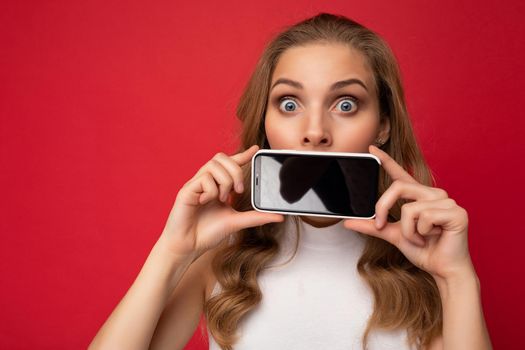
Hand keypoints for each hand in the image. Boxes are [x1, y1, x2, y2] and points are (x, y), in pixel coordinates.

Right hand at [160, 145, 283, 256]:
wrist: (187, 247)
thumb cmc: (207, 233)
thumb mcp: (237, 222)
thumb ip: (256, 217)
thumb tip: (279, 216)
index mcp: (216, 185)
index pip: (230, 164)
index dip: (243, 155)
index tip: (256, 150)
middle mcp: (205, 181)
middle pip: (222, 158)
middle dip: (236, 171)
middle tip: (238, 190)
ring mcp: (195, 184)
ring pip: (214, 165)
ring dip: (224, 181)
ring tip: (221, 198)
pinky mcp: (186, 190)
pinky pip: (204, 179)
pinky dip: (211, 191)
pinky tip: (206, 203)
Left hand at [343, 145, 473, 280]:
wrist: (442, 270)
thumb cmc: (423, 250)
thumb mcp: (393, 235)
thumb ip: (372, 227)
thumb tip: (348, 222)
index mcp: (419, 196)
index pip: (400, 175)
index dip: (386, 161)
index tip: (371, 149)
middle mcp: (433, 194)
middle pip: (398, 188)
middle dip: (383, 208)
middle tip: (380, 225)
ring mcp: (447, 201)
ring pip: (409, 209)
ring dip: (408, 231)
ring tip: (421, 239)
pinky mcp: (456, 212)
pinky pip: (424, 217)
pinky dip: (421, 233)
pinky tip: (434, 238)